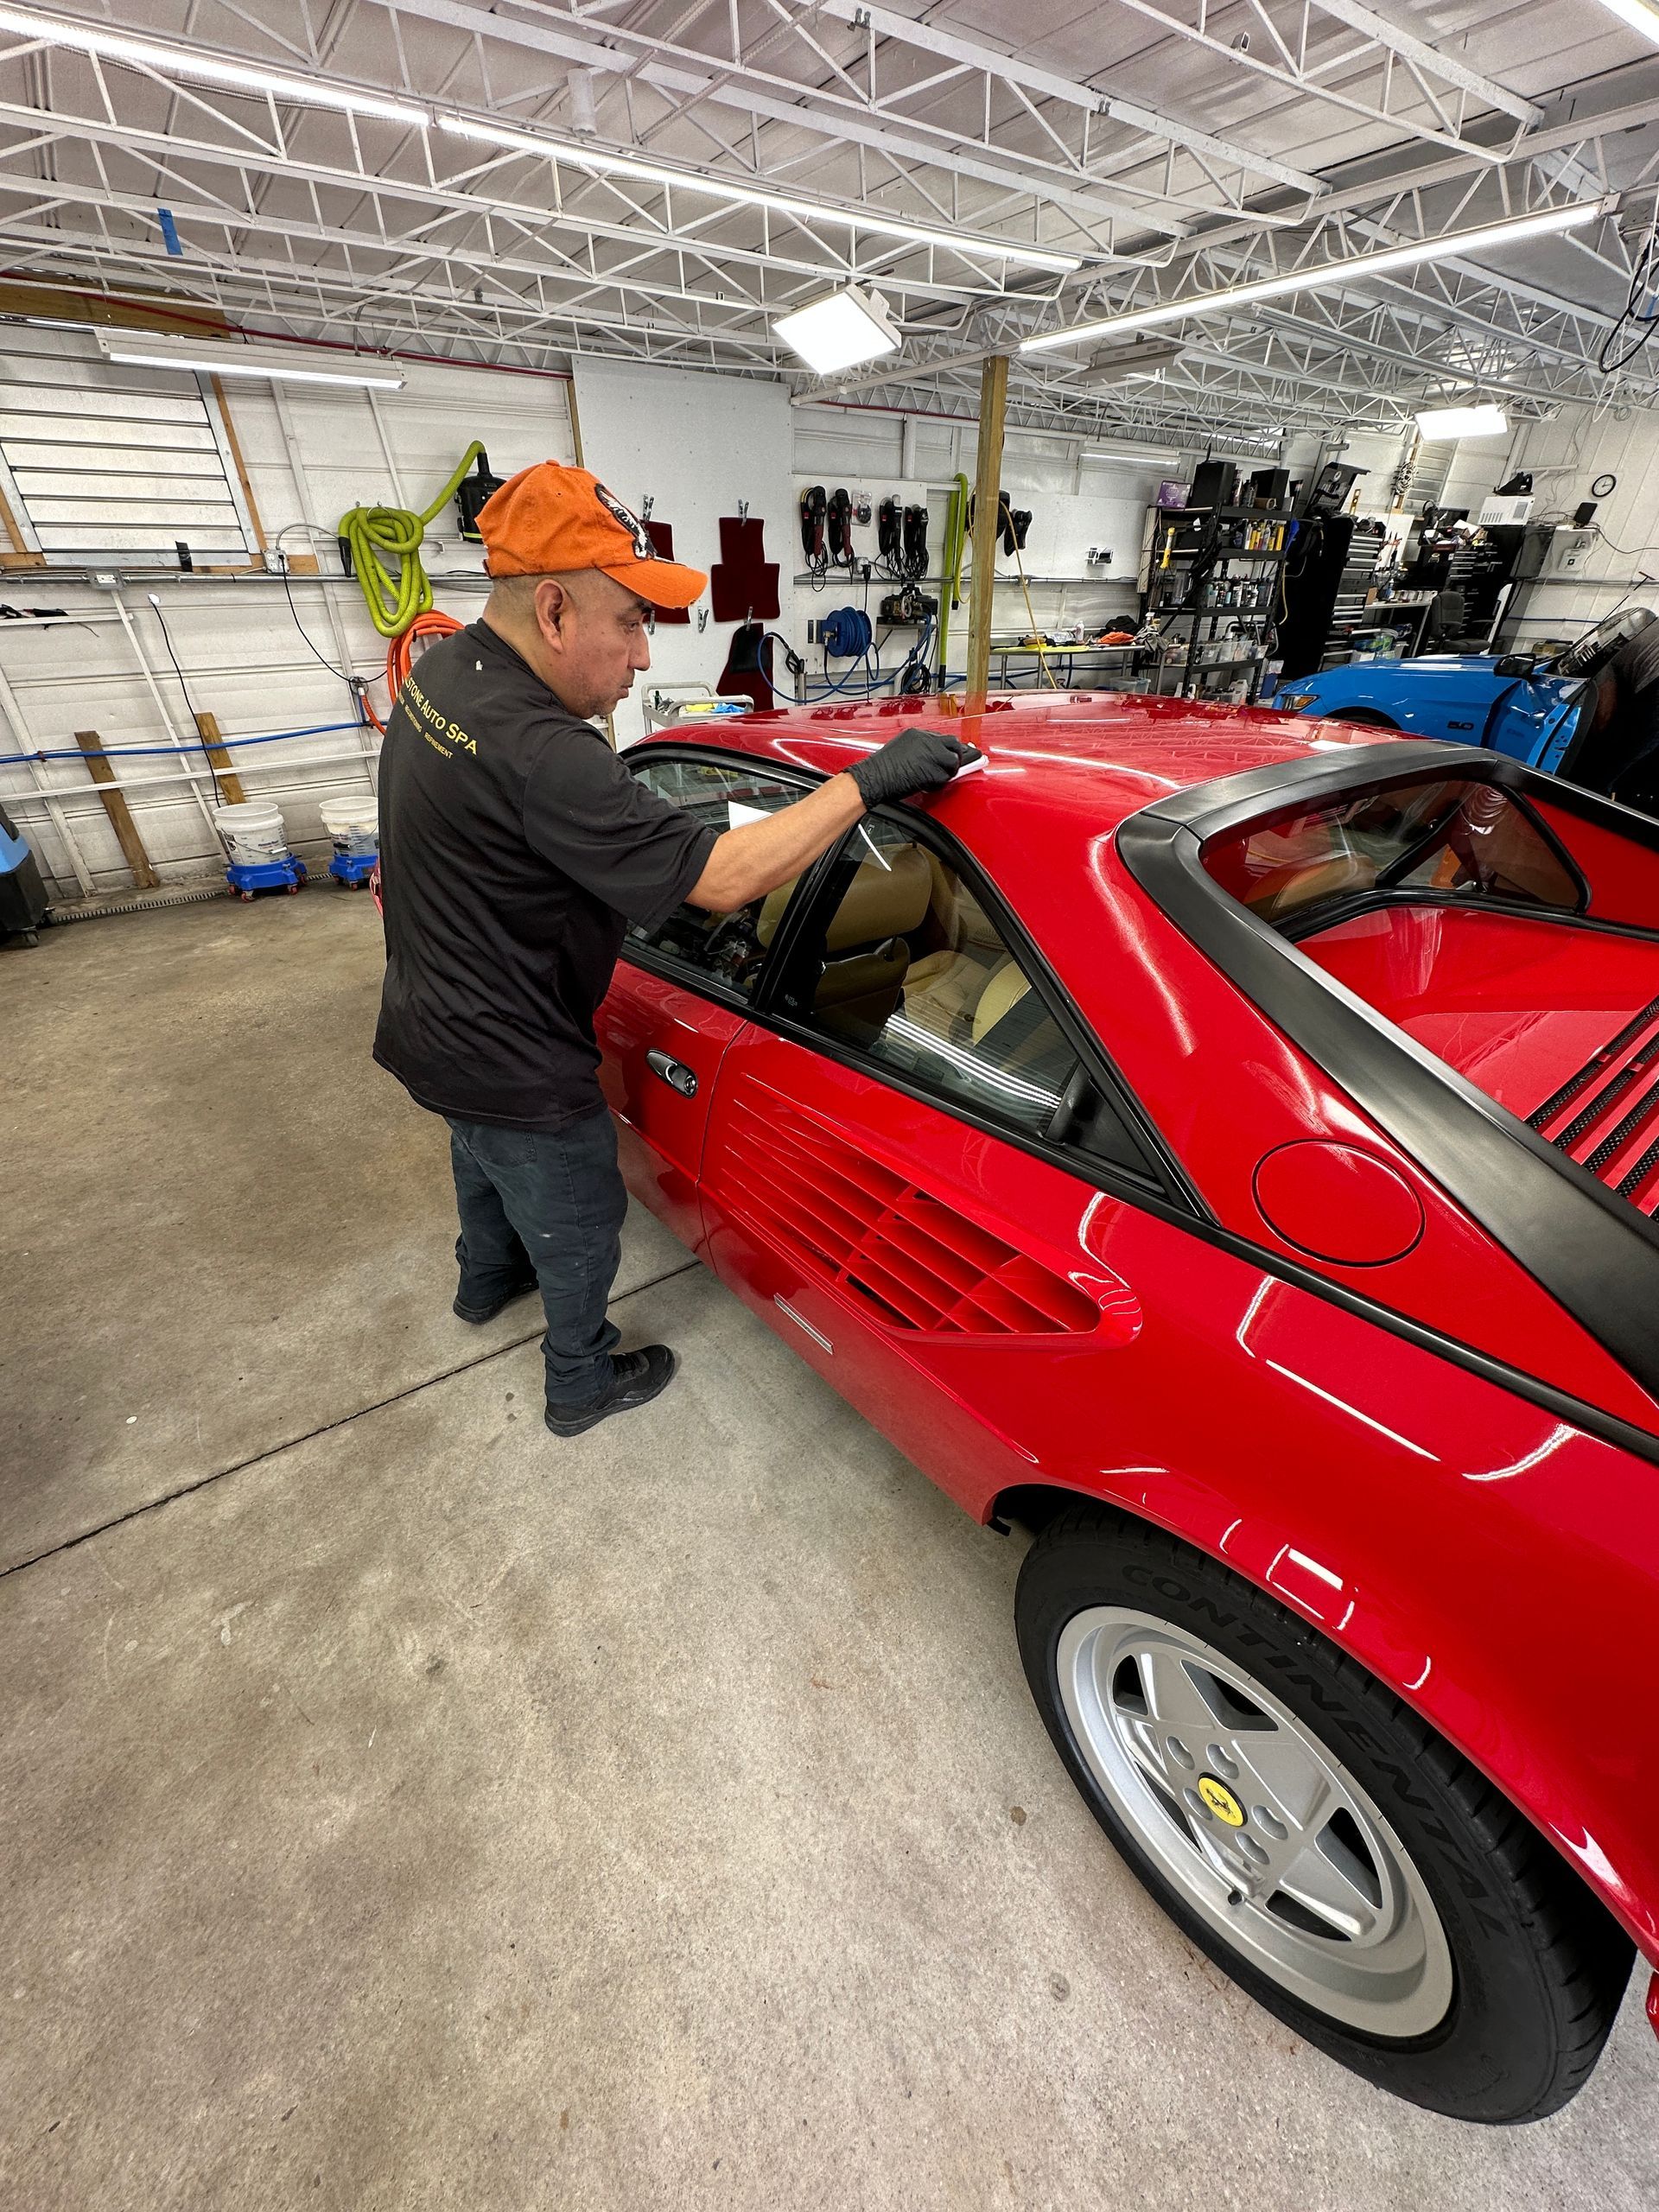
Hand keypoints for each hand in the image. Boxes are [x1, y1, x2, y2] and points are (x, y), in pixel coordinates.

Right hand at [846, 728, 982, 808]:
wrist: (873, 777)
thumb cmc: (880, 768)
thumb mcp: (899, 749)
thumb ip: (917, 750)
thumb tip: (928, 758)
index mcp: (916, 734)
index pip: (941, 738)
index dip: (947, 748)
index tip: (950, 754)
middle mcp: (926, 741)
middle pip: (953, 743)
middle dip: (956, 755)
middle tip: (954, 765)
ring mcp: (930, 754)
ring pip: (954, 761)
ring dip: (950, 771)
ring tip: (939, 777)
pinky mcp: (932, 771)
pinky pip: (945, 778)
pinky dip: (939, 784)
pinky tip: (929, 785)